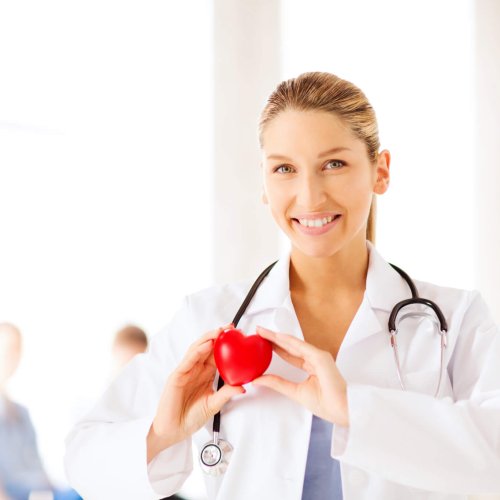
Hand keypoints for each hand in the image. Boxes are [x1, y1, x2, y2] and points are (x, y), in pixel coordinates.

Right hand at [147, 324, 244, 462]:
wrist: (174, 430)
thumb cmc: (191, 417)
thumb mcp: (214, 404)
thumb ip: (226, 394)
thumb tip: (243, 387)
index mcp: (205, 374)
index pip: (216, 354)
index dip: (226, 344)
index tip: (239, 335)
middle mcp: (195, 369)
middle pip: (207, 347)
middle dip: (218, 335)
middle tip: (231, 327)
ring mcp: (186, 371)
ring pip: (197, 349)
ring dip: (208, 338)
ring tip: (220, 331)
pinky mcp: (177, 376)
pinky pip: (188, 360)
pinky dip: (197, 351)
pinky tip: (207, 345)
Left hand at [252, 326, 348, 426]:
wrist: (342, 410)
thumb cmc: (327, 403)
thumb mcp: (295, 391)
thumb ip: (277, 383)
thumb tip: (258, 379)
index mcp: (311, 367)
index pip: (290, 354)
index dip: (276, 348)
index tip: (263, 343)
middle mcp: (314, 359)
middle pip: (290, 346)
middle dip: (274, 339)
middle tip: (260, 331)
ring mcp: (318, 357)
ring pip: (294, 343)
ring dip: (278, 337)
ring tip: (264, 332)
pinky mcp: (320, 357)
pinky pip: (302, 347)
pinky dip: (289, 341)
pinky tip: (278, 336)